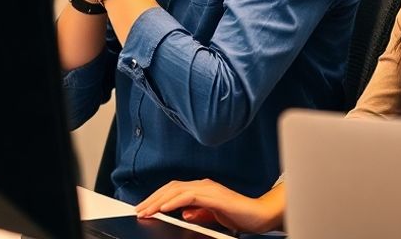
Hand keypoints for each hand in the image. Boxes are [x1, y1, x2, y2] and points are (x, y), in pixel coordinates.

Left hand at [135, 179, 283, 234]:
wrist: (260, 215)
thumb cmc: (240, 215)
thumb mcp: (213, 216)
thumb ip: (199, 213)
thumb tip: (184, 213)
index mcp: (202, 189)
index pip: (173, 190)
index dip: (157, 197)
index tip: (144, 207)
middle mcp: (203, 185)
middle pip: (171, 188)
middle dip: (152, 198)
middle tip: (139, 209)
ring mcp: (208, 189)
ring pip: (177, 190)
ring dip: (159, 200)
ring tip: (147, 210)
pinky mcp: (214, 196)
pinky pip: (189, 196)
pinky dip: (174, 201)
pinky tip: (164, 208)